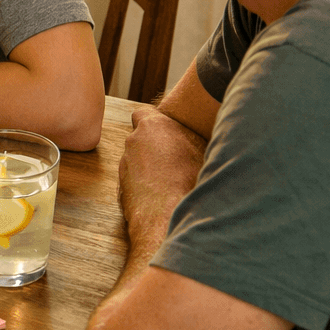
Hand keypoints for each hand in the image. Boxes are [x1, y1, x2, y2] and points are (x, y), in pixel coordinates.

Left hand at [118, 106, 206, 250]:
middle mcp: (133, 142)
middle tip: (175, 158)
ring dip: (149, 166)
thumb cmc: (191, 179)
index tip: (167, 132)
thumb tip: (209, 133)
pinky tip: (163, 194)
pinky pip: (135, 180)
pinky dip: (145, 184)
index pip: (143, 113)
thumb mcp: (204, 149)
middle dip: (153, 145)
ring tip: (173, 180)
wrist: (168, 215)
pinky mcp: (121, 186)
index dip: (154, 122)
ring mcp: (125, 164)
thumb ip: (191, 136)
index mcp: (153, 126)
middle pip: (140, 138)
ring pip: (137, 160)